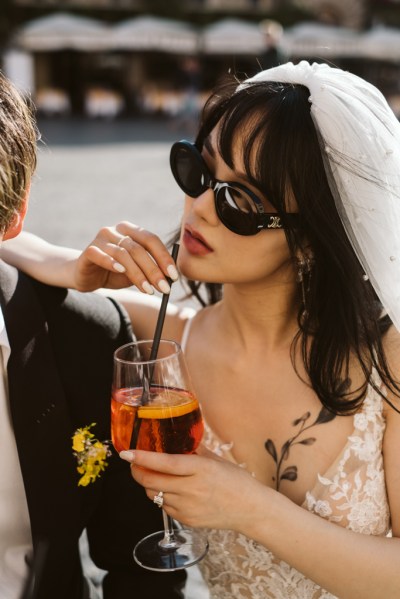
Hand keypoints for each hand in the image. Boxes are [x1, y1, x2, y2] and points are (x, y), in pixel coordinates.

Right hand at [74, 221, 178, 292]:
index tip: (174, 276)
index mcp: (131, 231)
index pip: (151, 240)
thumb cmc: (115, 273)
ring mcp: (101, 239)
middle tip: (164, 288)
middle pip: (139, 248)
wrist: (87, 277)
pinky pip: (101, 255)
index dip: (164, 258)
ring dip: (138, 274)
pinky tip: (121, 271)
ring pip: (123, 254)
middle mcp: (116, 230)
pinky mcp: (89, 250)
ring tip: (148, 290)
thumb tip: (169, 279)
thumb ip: (149, 271)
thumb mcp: (135, 272)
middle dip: (154, 270)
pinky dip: (112, 262)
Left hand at [120, 445, 263, 531]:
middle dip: (137, 472)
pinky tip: (173, 490)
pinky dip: (163, 497)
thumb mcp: (216, 460)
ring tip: (157, 475)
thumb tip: (176, 439)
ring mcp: (188, 507)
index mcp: (200, 469)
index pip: (165, 463)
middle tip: (134, 463)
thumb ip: (194, 450)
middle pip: (151, 482)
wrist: (250, 510)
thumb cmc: (236, 481)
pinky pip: (165, 507)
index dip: (143, 458)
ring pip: (154, 496)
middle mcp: (192, 489)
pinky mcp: (187, 521)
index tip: (127, 453)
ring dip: (150, 485)